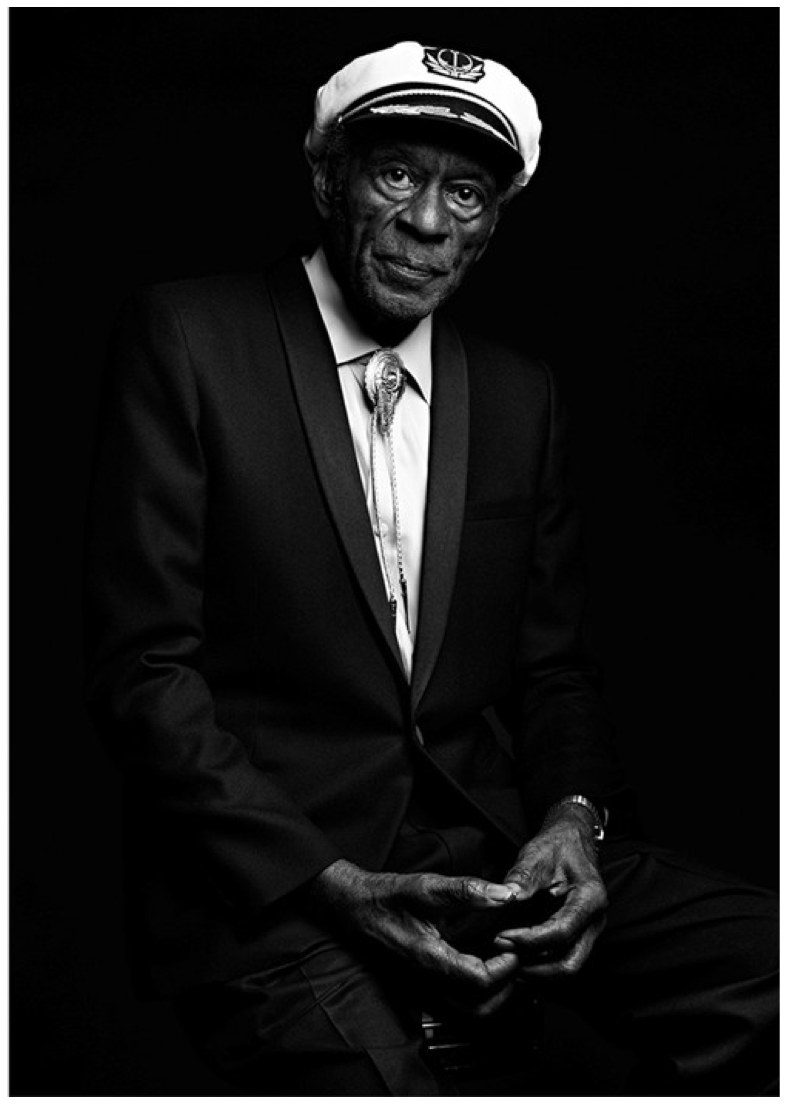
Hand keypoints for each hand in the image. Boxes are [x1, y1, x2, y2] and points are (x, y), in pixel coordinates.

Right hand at [308, 860, 520, 1016]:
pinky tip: (482, 964)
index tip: (513, 941)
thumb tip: (504, 895)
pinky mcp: (423, 987)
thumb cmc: (385, 898)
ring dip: (494, 995)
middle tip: (514, 958)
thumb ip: (466, 891)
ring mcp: (424, 989)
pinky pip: (457, 1004)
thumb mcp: (426, 887)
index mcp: (430, 959)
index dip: (506, 963)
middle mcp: (427, 982)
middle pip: (480, 1008)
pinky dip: (477, 993)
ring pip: (469, 1012)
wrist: (354, 908)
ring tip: (503, 964)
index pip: (480, 980)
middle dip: (506, 986)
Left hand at [493, 805, 607, 979]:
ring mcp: (590, 931)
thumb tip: (505, 898)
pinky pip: (563, 959)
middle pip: (570, 962)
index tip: (501, 937)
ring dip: (537, 971)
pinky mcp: (580, 935)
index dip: (529, 940)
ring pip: (568, 966)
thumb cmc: (556, 845)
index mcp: (591, 897)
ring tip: (506, 962)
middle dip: (535, 967)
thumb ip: (522, 877)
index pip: (561, 932)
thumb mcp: (536, 853)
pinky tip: (517, 957)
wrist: (572, 841)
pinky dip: (541, 965)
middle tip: (503, 958)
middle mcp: (596, 920)